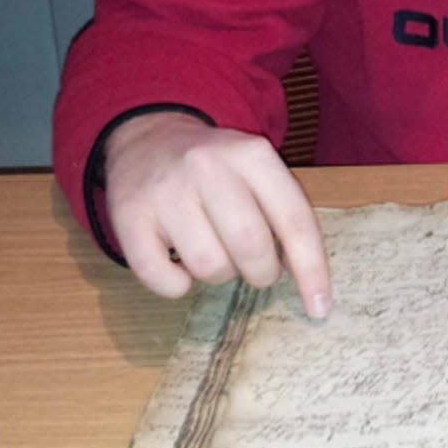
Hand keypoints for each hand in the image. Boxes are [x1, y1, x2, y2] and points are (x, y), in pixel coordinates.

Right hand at [104, 112, 330, 318]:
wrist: (147, 138)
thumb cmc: (216, 170)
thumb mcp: (257, 172)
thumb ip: (284, 215)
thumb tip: (309, 282)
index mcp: (251, 155)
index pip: (294, 220)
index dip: (311, 270)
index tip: (319, 308)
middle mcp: (208, 166)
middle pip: (251, 245)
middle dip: (261, 273)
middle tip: (254, 269)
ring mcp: (165, 190)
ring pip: (208, 265)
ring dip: (218, 275)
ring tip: (213, 253)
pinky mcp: (128, 216)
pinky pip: (160, 277)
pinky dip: (176, 286)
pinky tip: (179, 265)